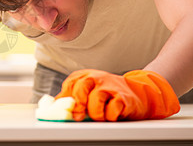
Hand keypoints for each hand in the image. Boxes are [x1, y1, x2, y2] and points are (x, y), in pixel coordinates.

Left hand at [55, 69, 179, 120]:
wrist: (137, 93)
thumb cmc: (108, 94)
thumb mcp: (89, 92)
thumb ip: (73, 97)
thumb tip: (54, 105)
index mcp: (86, 75)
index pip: (70, 83)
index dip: (66, 98)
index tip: (67, 110)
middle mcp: (97, 78)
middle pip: (81, 87)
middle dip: (79, 104)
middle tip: (80, 116)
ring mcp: (111, 86)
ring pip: (96, 99)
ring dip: (96, 113)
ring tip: (100, 116)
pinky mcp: (123, 98)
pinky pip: (112, 109)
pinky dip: (110, 116)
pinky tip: (112, 115)